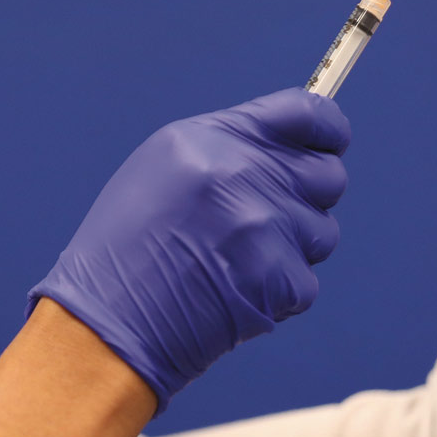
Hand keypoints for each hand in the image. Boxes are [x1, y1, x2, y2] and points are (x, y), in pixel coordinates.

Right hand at [28, 89, 349, 413]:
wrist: (107, 325)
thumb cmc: (126, 250)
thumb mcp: (163, 170)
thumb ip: (229, 150)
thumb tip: (290, 150)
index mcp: (211, 139)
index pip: (305, 112)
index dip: (327, 130)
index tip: (330, 143)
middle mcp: (242, 173)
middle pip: (328, 175)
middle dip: (308, 198)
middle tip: (266, 221)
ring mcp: (264, 226)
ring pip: (323, 232)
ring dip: (292, 249)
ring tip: (238, 263)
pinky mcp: (278, 278)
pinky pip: (306, 281)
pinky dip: (278, 294)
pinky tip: (234, 294)